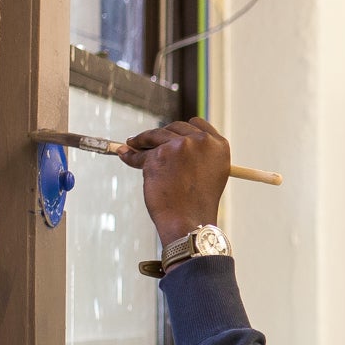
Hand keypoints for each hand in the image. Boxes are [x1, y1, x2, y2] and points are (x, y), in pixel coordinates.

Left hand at [120, 117, 231, 244]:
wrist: (189, 220)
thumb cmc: (198, 203)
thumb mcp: (210, 173)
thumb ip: (198, 155)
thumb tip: (172, 143)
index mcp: (219, 145)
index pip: (198, 124)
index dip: (182, 129)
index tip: (171, 134)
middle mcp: (203, 141)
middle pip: (176, 127)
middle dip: (161, 134)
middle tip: (147, 141)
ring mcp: (182, 145)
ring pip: (156, 135)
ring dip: (142, 140)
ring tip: (132, 145)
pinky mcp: (160, 153)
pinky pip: (141, 152)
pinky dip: (131, 156)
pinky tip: (125, 155)